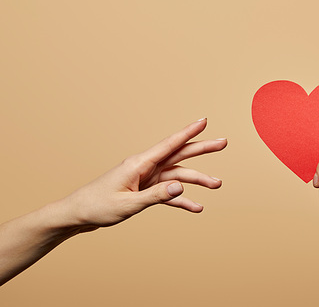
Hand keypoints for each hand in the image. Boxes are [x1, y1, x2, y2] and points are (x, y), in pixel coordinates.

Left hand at [58, 118, 226, 230]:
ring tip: (217, 184)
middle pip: (179, 155)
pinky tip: (196, 206)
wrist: (78, 215)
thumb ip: (156, 195)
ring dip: (197, 180)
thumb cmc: (98, 206)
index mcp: (140, 163)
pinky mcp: (145, 190)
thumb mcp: (128, 204)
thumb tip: (181, 186)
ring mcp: (147, 178)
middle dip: (202, 149)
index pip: (170, 144)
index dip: (189, 131)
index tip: (204, 121)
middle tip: (223, 143)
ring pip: (178, 175)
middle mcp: (146, 167)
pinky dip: (182, 199)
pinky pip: (169, 193)